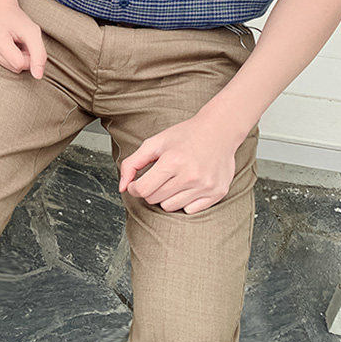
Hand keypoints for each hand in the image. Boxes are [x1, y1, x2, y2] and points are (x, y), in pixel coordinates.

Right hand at [0, 2, 46, 78]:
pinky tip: (0, 47)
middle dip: (20, 58)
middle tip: (17, 43)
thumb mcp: (33, 31)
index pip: (19, 63)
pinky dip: (3, 60)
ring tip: (9, 43)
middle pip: (12, 68)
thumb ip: (39, 54)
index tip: (26, 44)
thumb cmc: (15, 20)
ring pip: (5, 70)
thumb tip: (38, 76)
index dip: (28, 56)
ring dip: (12, 59)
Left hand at [118, 113, 245, 213]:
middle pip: (155, 199)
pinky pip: (190, 210)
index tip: (136, 183)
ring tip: (174, 179)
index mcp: (172, 161)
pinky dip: (185, 201)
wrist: (219, 131)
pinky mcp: (217, 193)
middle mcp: (190, 176)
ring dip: (167, 196)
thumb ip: (133, 163)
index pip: (143, 190)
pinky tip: (188, 185)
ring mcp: (205, 186)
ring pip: (171, 207)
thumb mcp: (154, 143)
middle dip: (151, 189)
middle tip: (158, 176)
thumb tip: (122, 187)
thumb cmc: (184, 135)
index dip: (134, 188)